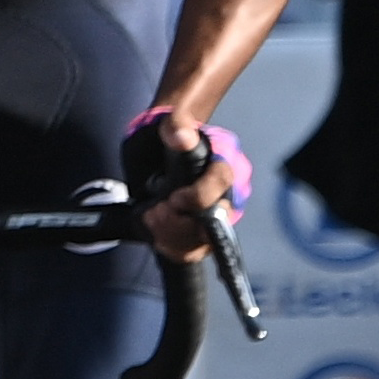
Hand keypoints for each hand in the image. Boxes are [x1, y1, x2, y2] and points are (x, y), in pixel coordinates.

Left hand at [123, 109, 249, 263]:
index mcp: (224, 163)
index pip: (223, 183)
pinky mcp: (200, 233)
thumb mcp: (166, 126)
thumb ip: (176, 127)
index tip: (174, 198)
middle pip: (216, 221)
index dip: (199, 196)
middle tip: (155, 210)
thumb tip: (181, 135)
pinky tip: (155, 228)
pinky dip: (169, 245)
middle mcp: (227, 193)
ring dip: (170, 235)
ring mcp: (216, 216)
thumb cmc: (165, 139)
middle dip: (180, 222)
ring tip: (151, 215)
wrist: (156, 153)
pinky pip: (191, 251)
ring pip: (202, 242)